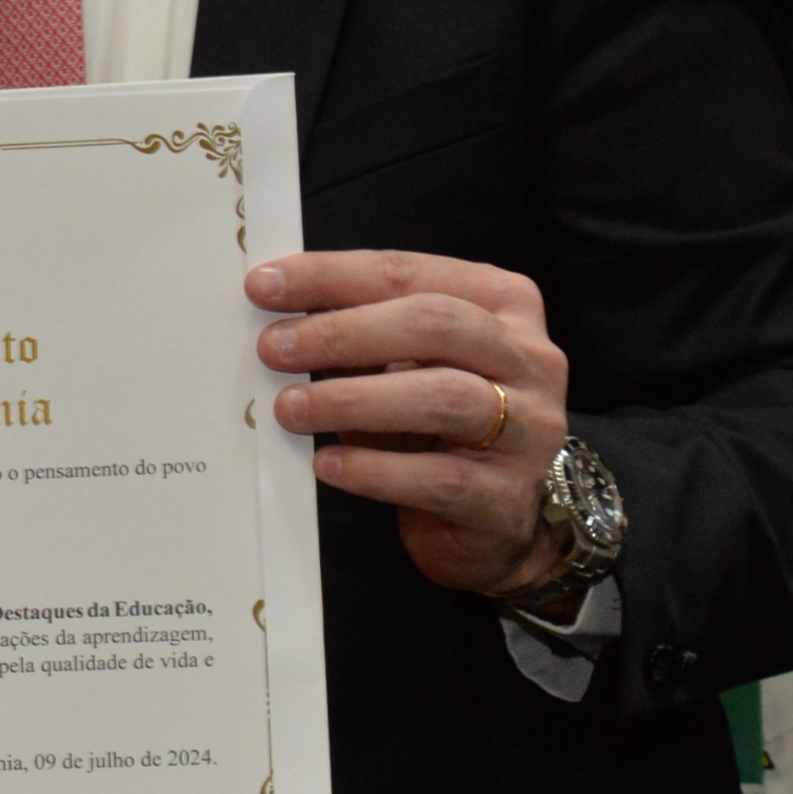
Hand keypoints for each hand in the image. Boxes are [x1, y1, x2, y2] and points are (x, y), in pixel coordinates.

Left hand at [250, 250, 567, 599]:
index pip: (409, 273)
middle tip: (274, 348)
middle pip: (435, 324)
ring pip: (443, 397)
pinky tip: (327, 464)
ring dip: (354, 399)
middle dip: (343, 332)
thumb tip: (278, 316)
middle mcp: (529, 358)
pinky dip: (374, 468)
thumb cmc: (441, 423)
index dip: (332, 276)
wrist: (496, 520)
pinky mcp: (506, 497)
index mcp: (502, 303)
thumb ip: (364, 334)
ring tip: (289, 408)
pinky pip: (439, 477)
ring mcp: (528, 429)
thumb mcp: (409, 364)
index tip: (264, 286)